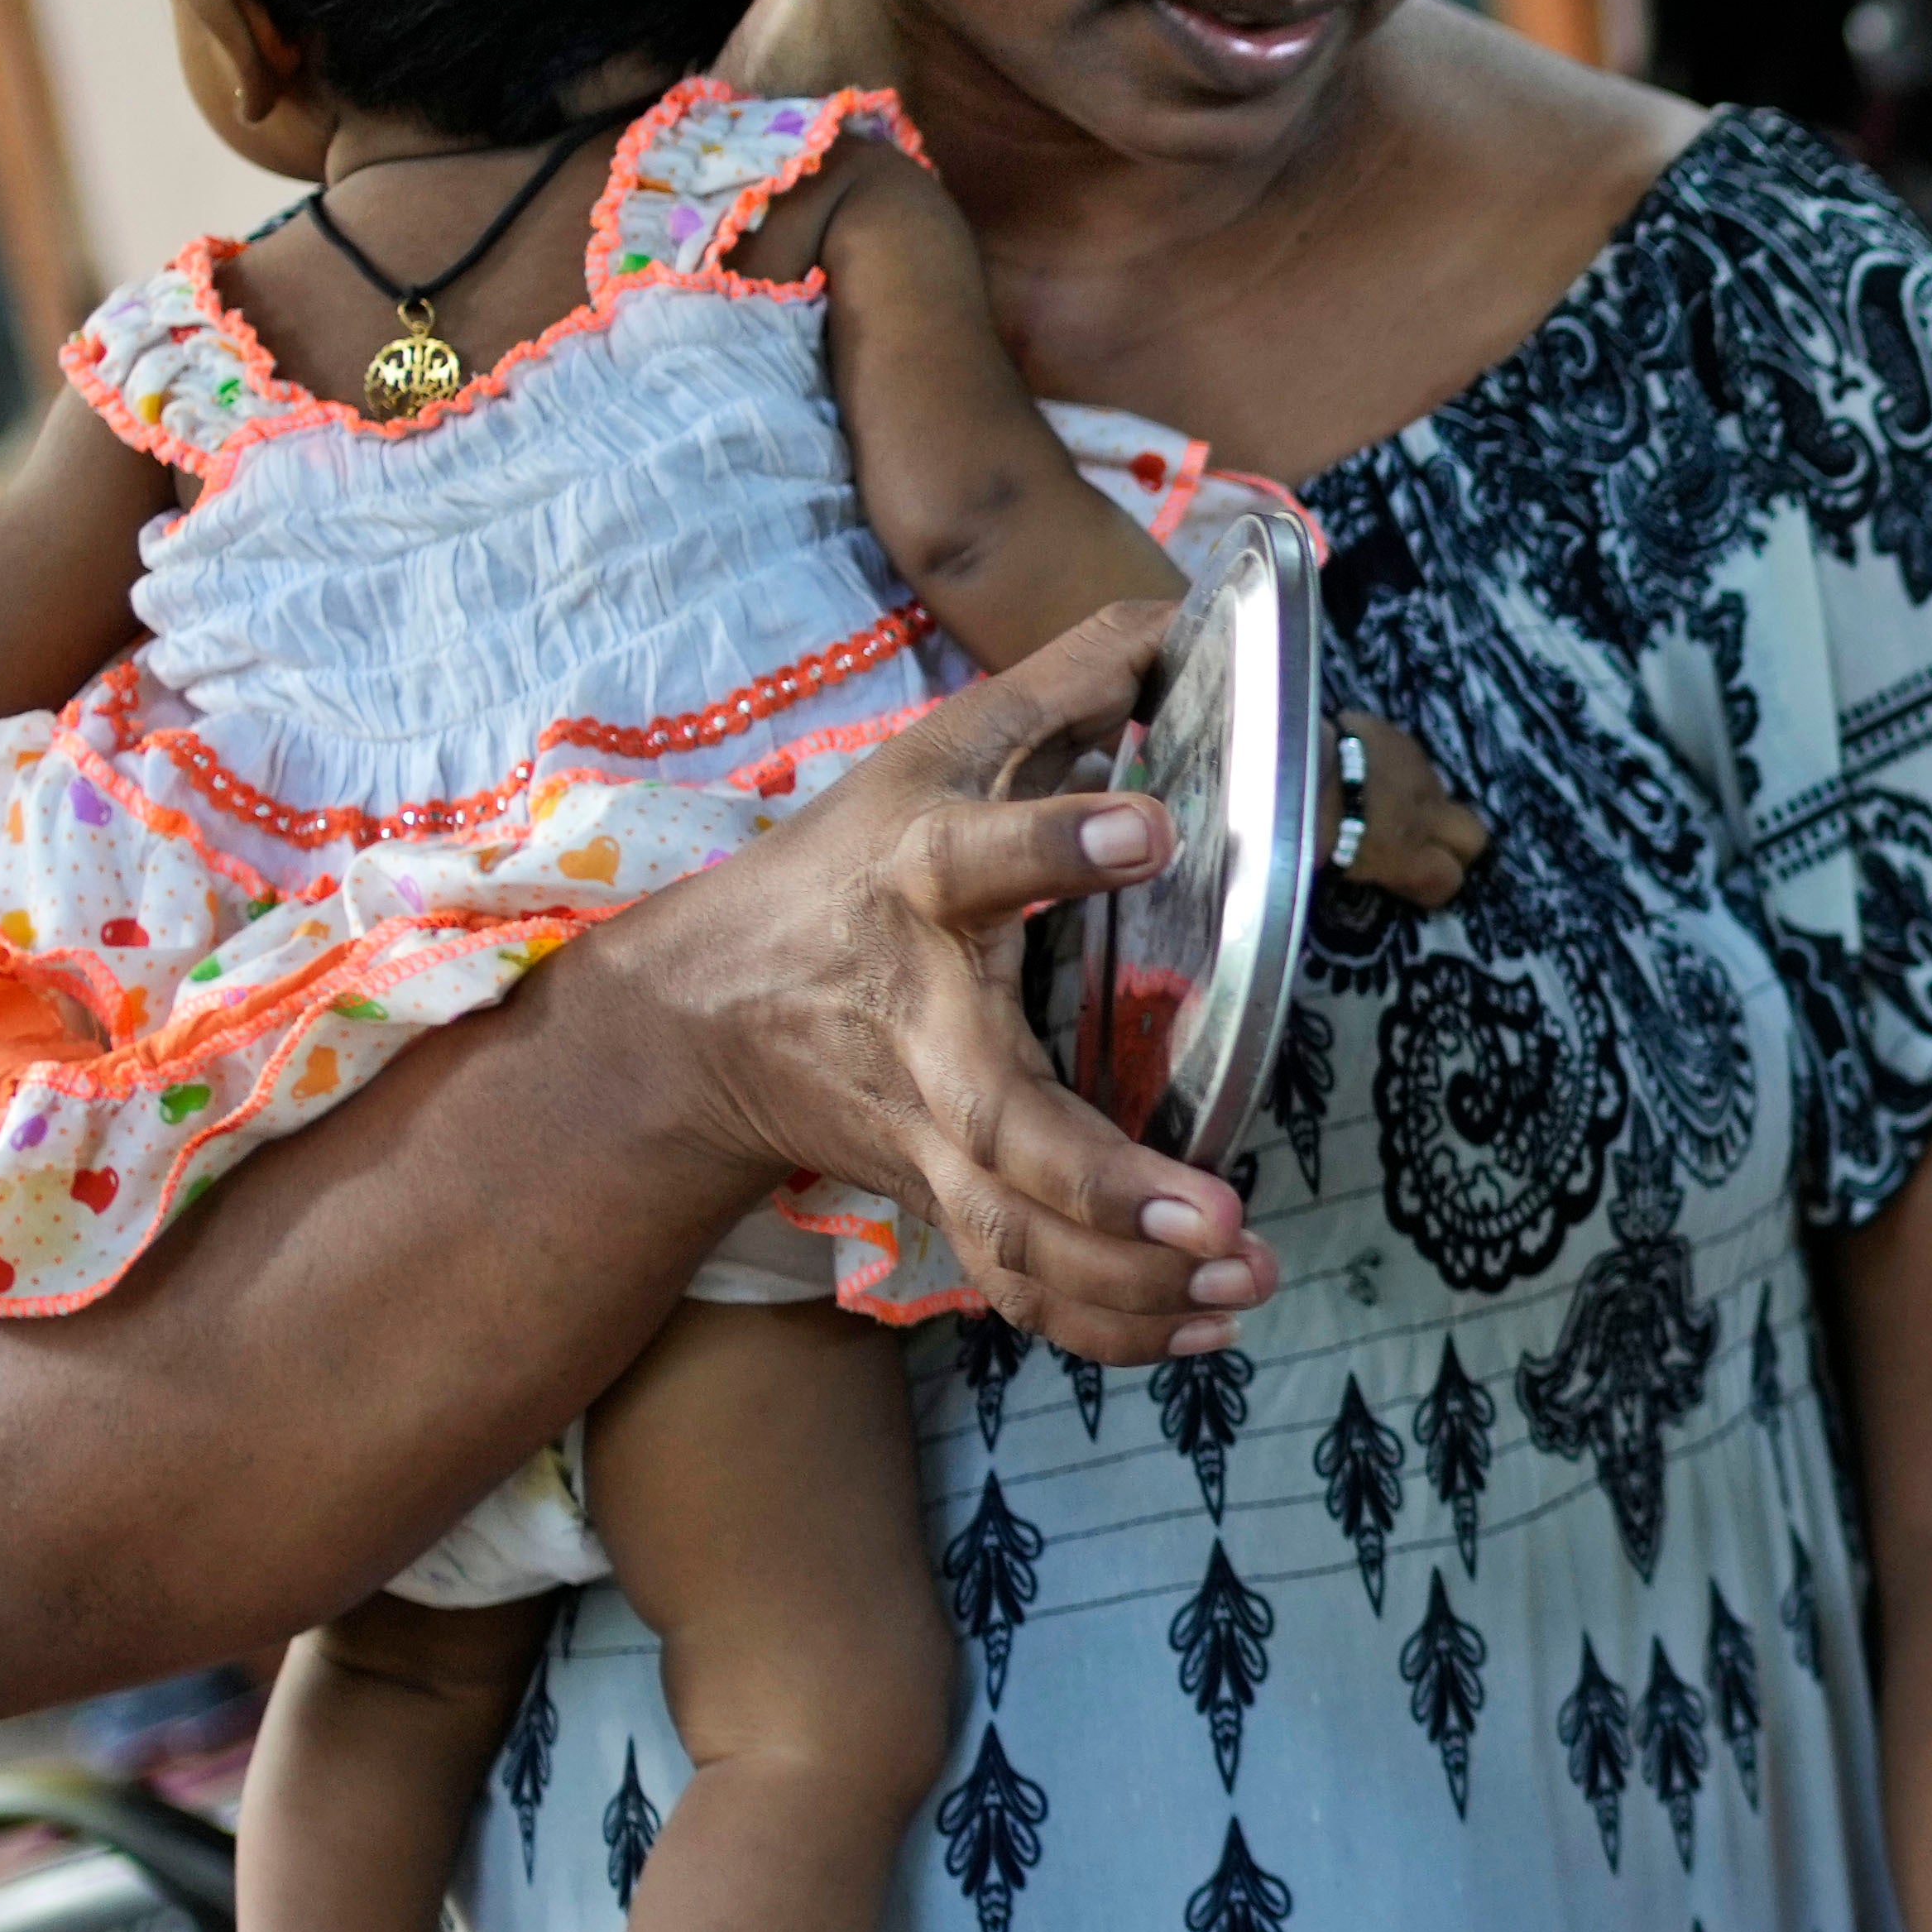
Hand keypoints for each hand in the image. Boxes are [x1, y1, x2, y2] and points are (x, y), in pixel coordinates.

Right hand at [595, 603, 1272, 1358]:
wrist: (692, 1019)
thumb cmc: (837, 870)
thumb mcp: (933, 751)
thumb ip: (1057, 684)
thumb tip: (1171, 609)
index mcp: (917, 886)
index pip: (980, 857)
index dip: (1057, 841)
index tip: (1148, 829)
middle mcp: (921, 1026)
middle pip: (1002, 1122)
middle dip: (1104, 1182)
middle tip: (1212, 1213)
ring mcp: (923, 1133)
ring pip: (1017, 1237)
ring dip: (1130, 1280)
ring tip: (1239, 1276)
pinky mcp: (934, 1200)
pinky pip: (1022, 1285)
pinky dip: (1110, 1322)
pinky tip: (1208, 1322)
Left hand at [1326, 700, 1488, 911]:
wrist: (1292, 762)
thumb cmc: (1305, 828)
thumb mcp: (1343, 865)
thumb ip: (1379, 864)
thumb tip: (1384, 862)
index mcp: (1407, 855)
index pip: (1449, 878)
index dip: (1438, 882)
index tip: (1417, 883)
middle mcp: (1426, 814)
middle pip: (1473, 834)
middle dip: (1455, 841)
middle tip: (1424, 842)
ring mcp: (1418, 771)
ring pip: (1439, 791)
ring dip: (1420, 799)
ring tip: (1382, 798)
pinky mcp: (1399, 737)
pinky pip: (1411, 758)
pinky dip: (1395, 767)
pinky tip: (1365, 766)